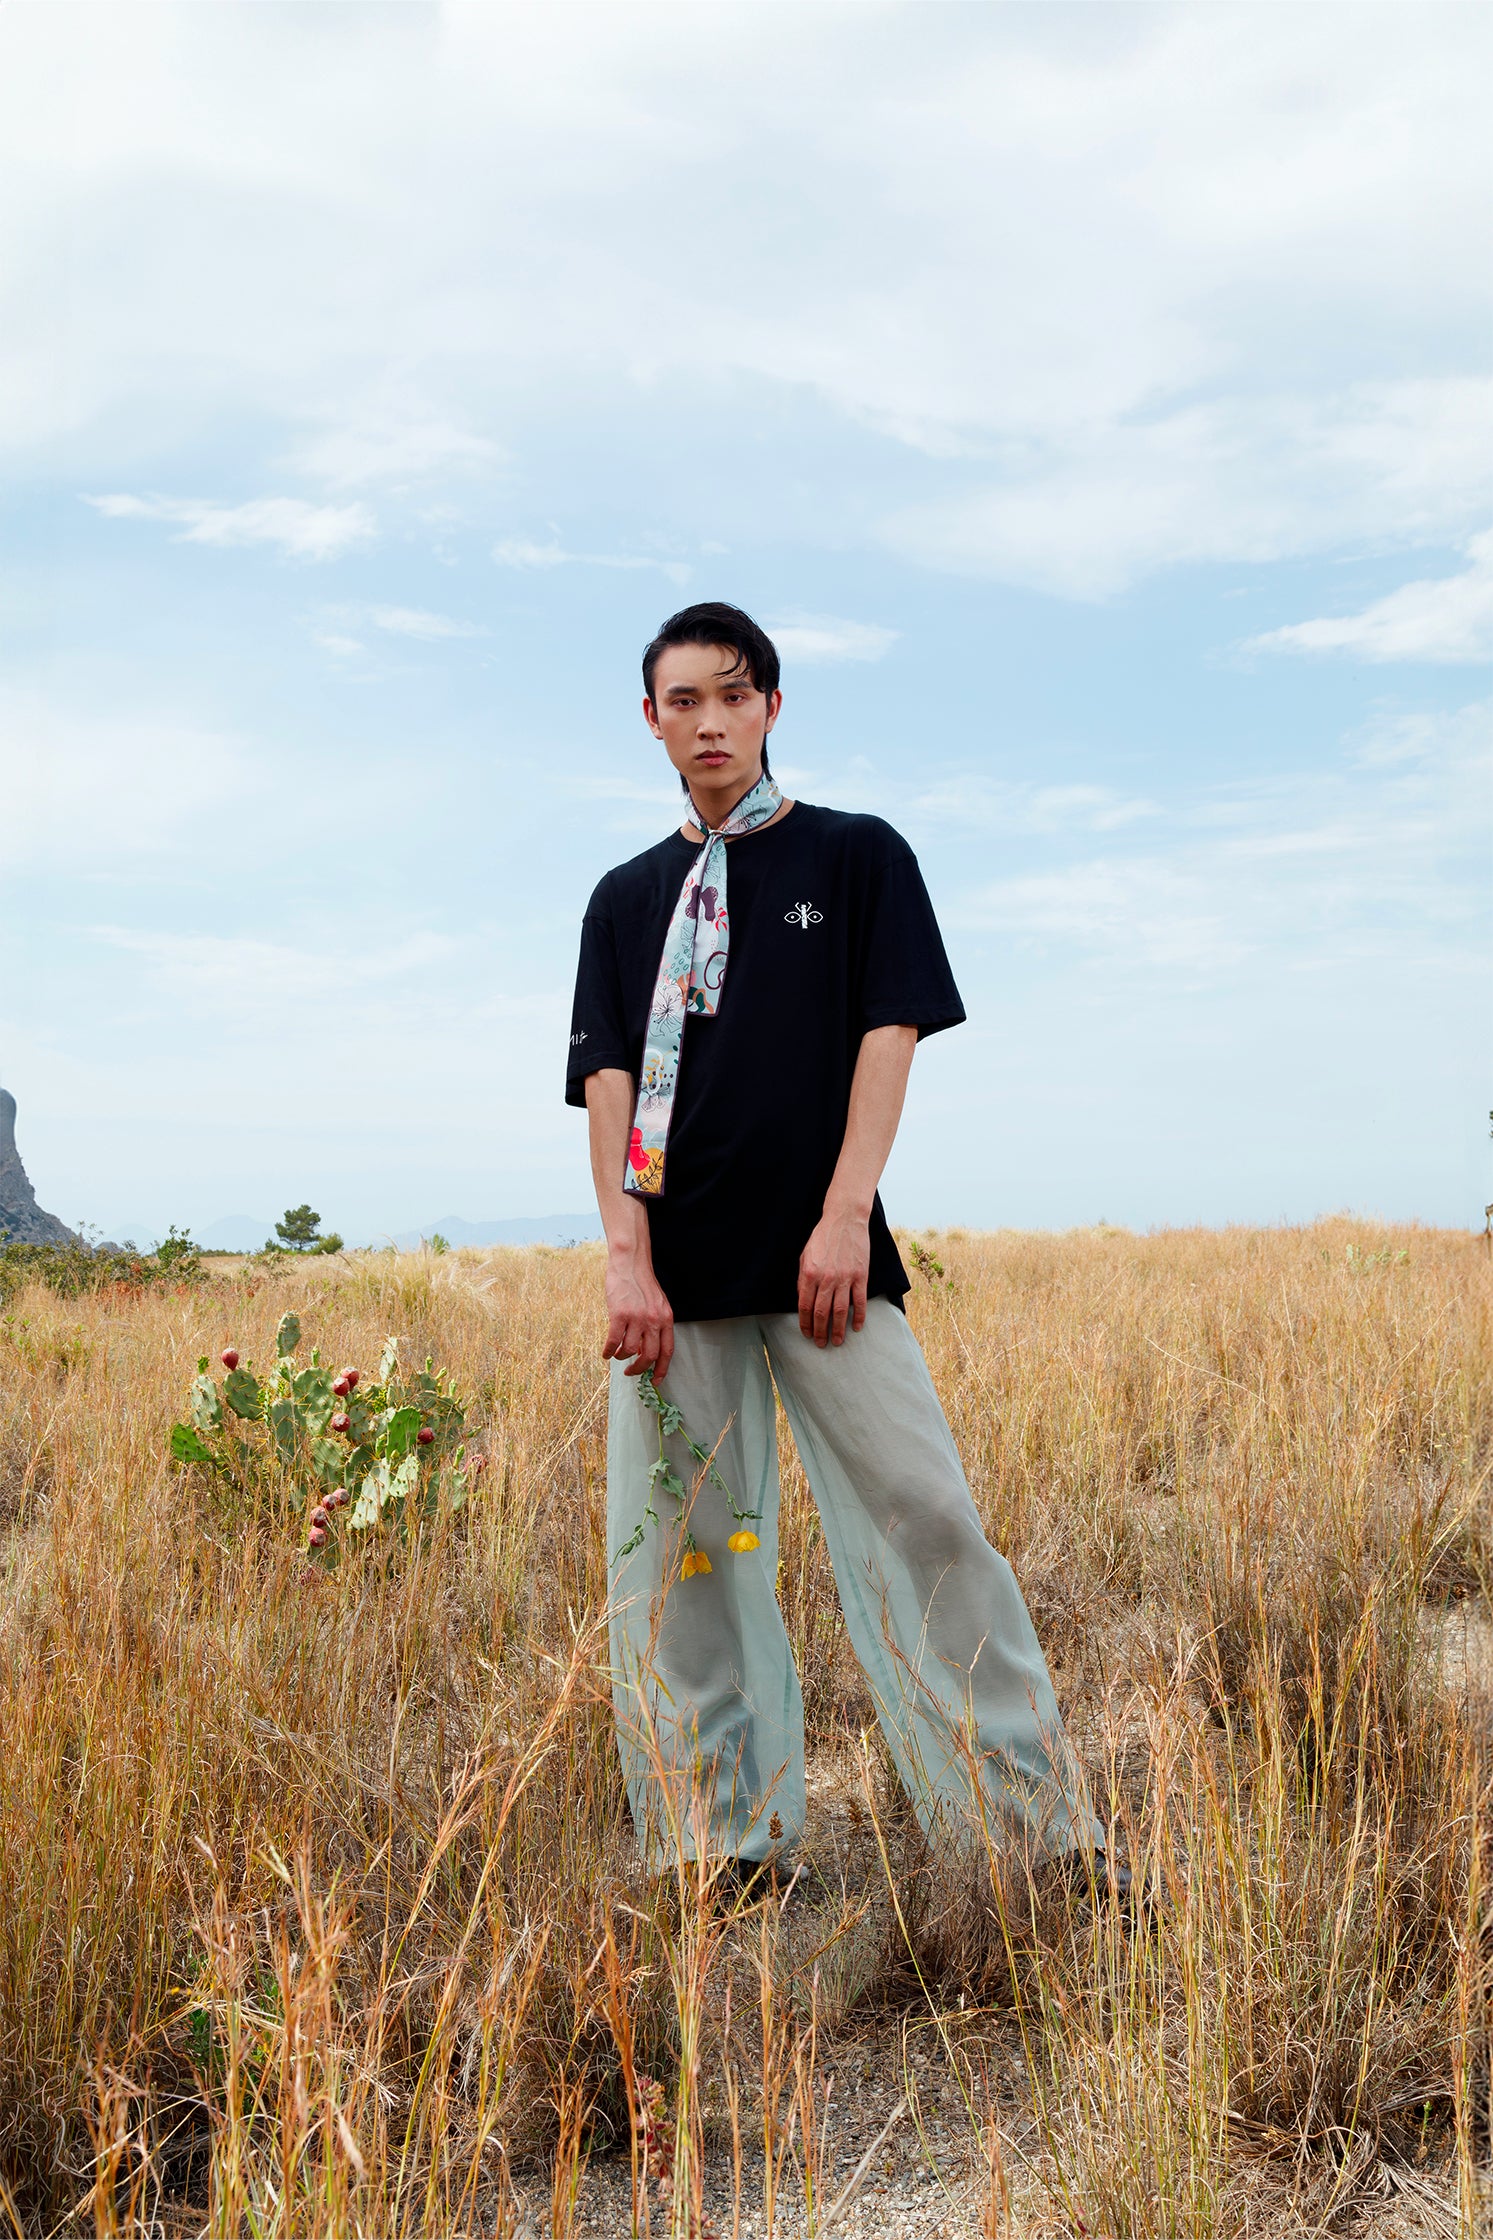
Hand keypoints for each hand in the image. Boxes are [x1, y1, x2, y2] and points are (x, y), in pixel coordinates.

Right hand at [603, 1254, 674, 1378]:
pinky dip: (609, 1351)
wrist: (630, 1263)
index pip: (667, 1351)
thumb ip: (656, 1325)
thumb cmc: (642, 1284)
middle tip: (631, 1371)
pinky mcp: (620, 1315)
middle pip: (650, 1356)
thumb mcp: (657, 1305)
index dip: (662, 1369)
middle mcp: (654, 1320)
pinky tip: (606, 1352)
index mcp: (666, 1319)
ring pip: (630, 1350)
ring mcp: (637, 1318)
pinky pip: (613, 1342)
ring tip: (617, 1355)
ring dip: (622, 1357)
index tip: (656, 1381)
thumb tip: (647, 1350)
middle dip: (640, 1369)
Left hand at [797, 1209, 869, 1346]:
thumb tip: (803, 1300)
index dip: (805, 1324)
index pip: (804, 1306)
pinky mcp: (861, 1276)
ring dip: (838, 1330)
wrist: (845, 1220)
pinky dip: (859, 1317)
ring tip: (837, 1342)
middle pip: (821, 1313)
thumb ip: (803, 1279)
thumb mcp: (804, 1256)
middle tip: (821, 1344)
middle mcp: (826, 1278)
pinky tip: (857, 1327)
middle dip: (820, 1332)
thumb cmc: (822, 1237)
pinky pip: (859, 1302)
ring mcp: (845, 1278)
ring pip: (840, 1312)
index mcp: (809, 1274)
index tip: (807, 1334)